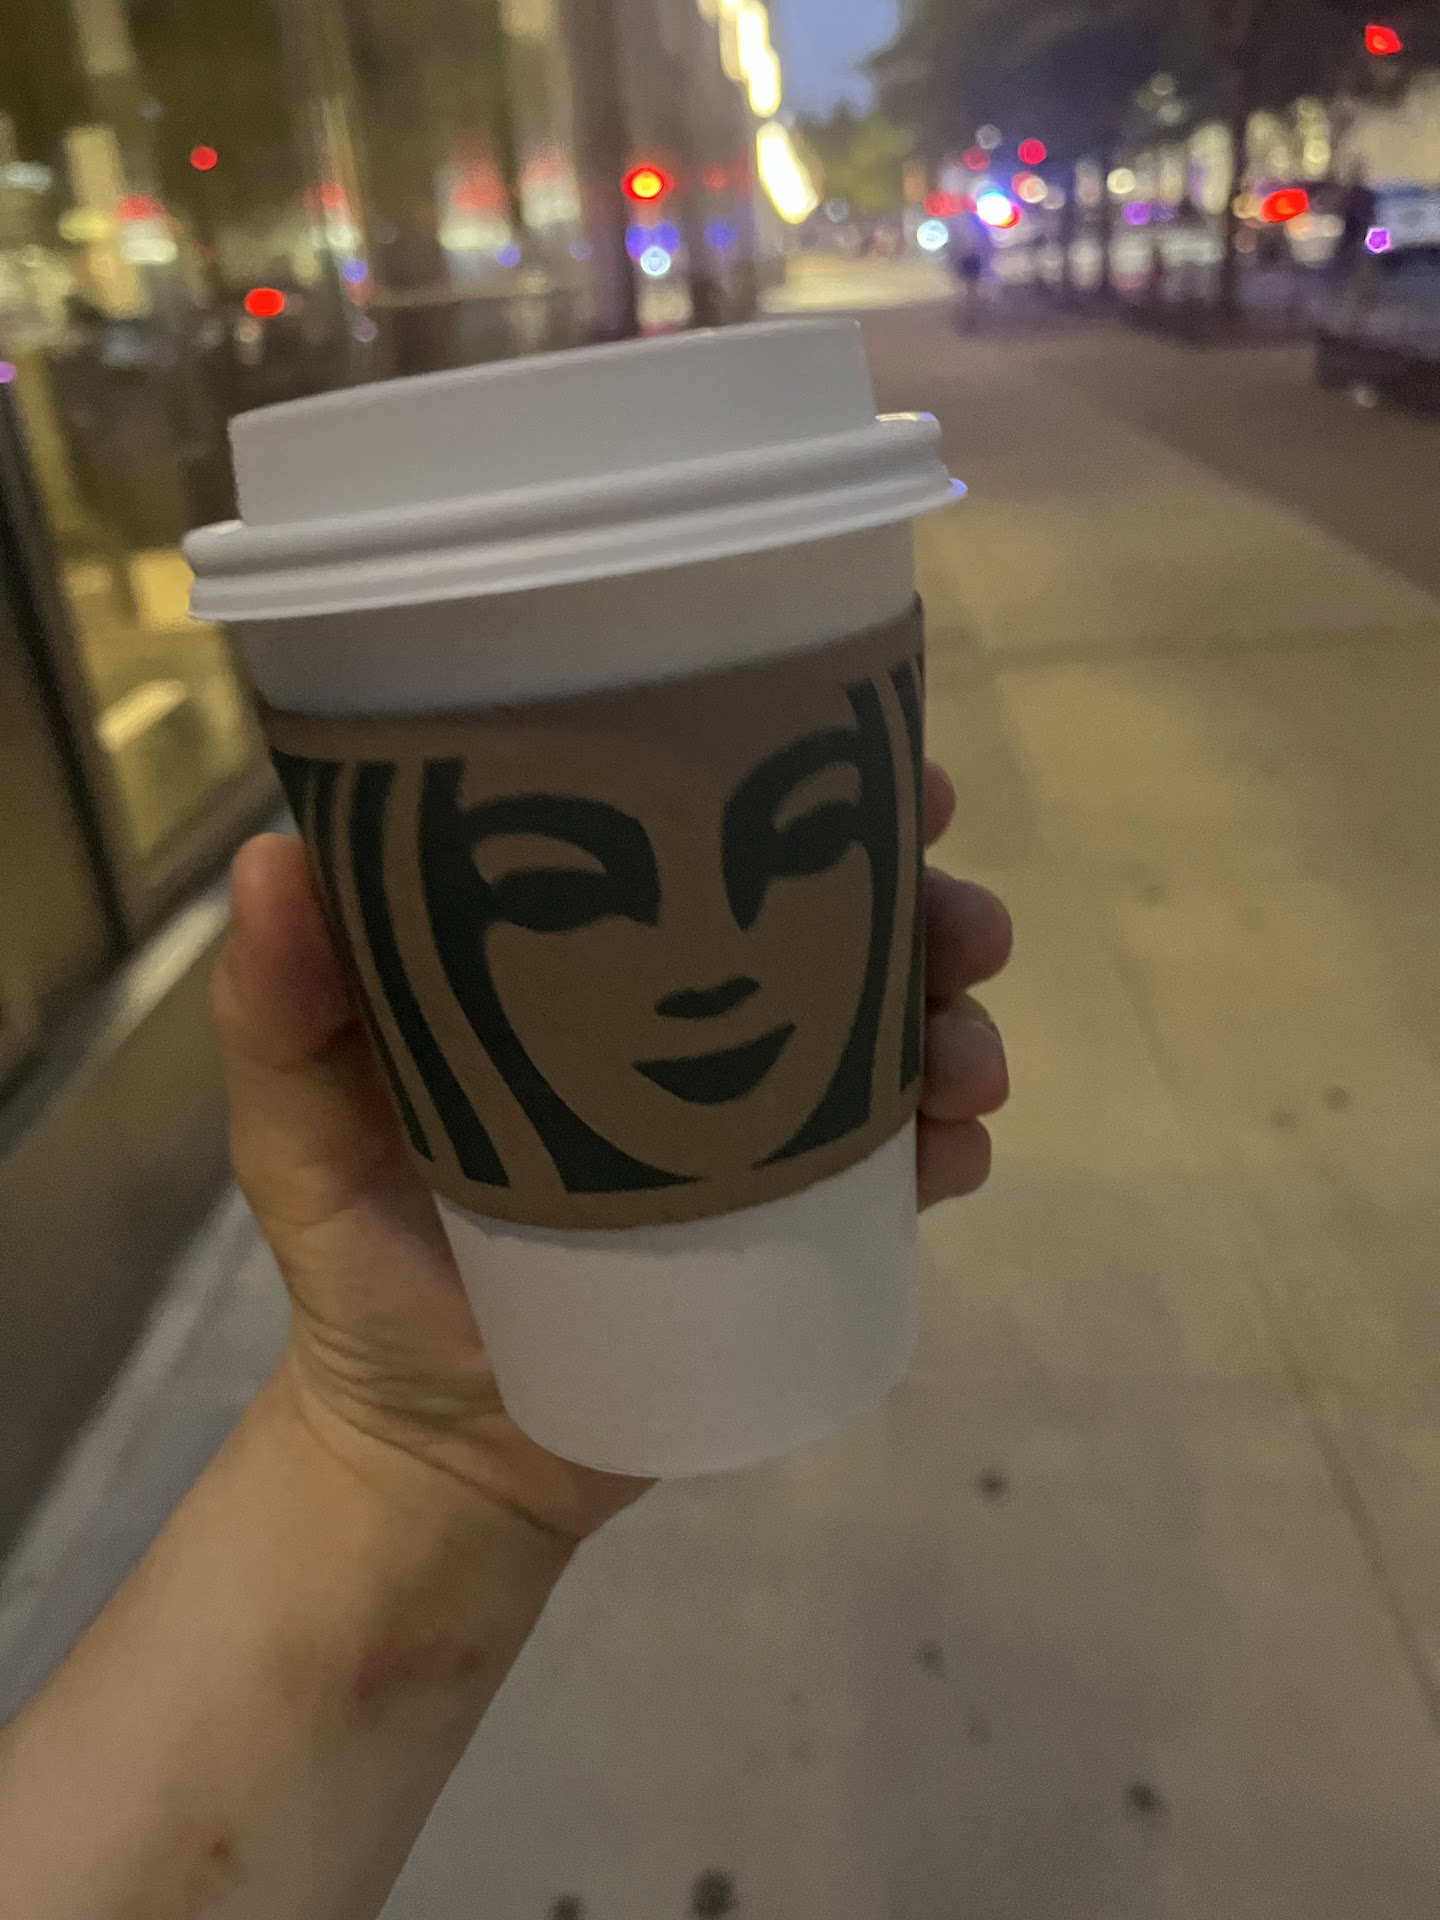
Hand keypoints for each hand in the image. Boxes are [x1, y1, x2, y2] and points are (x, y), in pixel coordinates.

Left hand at [210, 763, 1010, 1543]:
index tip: (867, 754)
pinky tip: (954, 1150)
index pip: (700, 844)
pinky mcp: (793, 1234)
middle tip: (961, 922)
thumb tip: (271, 856)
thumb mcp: (299, 1132)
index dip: (793, 783)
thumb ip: (280, 1014)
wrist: (439, 1458)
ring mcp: (755, 1133)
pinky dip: (946, 1147)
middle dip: (923, 905)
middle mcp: (685, 1026)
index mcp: (587, 971)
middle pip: (835, 932)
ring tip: (965, 1061)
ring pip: (891, 1041)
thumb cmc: (363, 1269)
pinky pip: (896, 1174)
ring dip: (957, 1024)